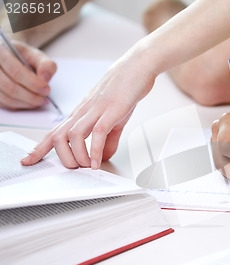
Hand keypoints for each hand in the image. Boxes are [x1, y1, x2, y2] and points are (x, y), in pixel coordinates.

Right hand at [0, 41, 56, 109]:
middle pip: (10, 87)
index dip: (32, 82)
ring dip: (27, 102)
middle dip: (31, 96)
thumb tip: (45, 78)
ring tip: (40, 100)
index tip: (46, 89)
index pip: (15, 71)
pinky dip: (21, 105)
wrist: (12, 59)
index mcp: (1, 52)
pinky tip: (31, 102)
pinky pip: (6, 104)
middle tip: (45, 98)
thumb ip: (46, 65)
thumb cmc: (24, 58)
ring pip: (7, 98)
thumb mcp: (36, 56)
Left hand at [21, 53, 156, 168]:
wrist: (136, 67)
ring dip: (79, 156)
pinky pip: (97, 133)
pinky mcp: (111, 110)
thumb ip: (108, 140)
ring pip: (74, 136)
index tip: (29, 161)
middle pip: (58, 137)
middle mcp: (83, 112)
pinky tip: (99, 162)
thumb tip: (104, 156)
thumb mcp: (114, 118)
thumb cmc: (123, 88)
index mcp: (80, 113)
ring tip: (89, 166)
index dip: (39, 148)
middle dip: (63, 158)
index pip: (54, 133)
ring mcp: (96, 110)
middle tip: (77, 168)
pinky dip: (96, 151)